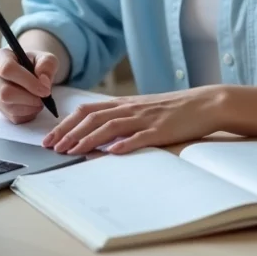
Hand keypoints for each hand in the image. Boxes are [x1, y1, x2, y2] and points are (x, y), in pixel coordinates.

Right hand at [0, 48, 57, 124]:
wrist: (30, 73)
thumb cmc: (36, 63)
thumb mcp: (46, 58)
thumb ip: (47, 65)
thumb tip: (43, 82)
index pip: (7, 69)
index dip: (28, 81)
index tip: (45, 89)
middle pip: (5, 92)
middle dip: (29, 98)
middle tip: (44, 96)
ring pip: (8, 107)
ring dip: (30, 107)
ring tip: (40, 100)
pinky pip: (12, 117)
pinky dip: (28, 114)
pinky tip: (33, 105)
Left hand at [41, 87, 226, 155]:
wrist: (205, 103)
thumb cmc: (174, 109)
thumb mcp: (143, 109)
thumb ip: (122, 118)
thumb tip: (98, 133)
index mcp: (125, 104)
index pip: (88, 110)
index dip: (67, 123)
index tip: (51, 137)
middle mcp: (131, 108)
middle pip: (93, 117)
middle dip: (70, 132)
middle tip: (53, 147)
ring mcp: (146, 118)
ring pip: (111, 126)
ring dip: (89, 139)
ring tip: (72, 151)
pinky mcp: (162, 130)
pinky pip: (141, 137)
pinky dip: (125, 144)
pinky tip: (112, 152)